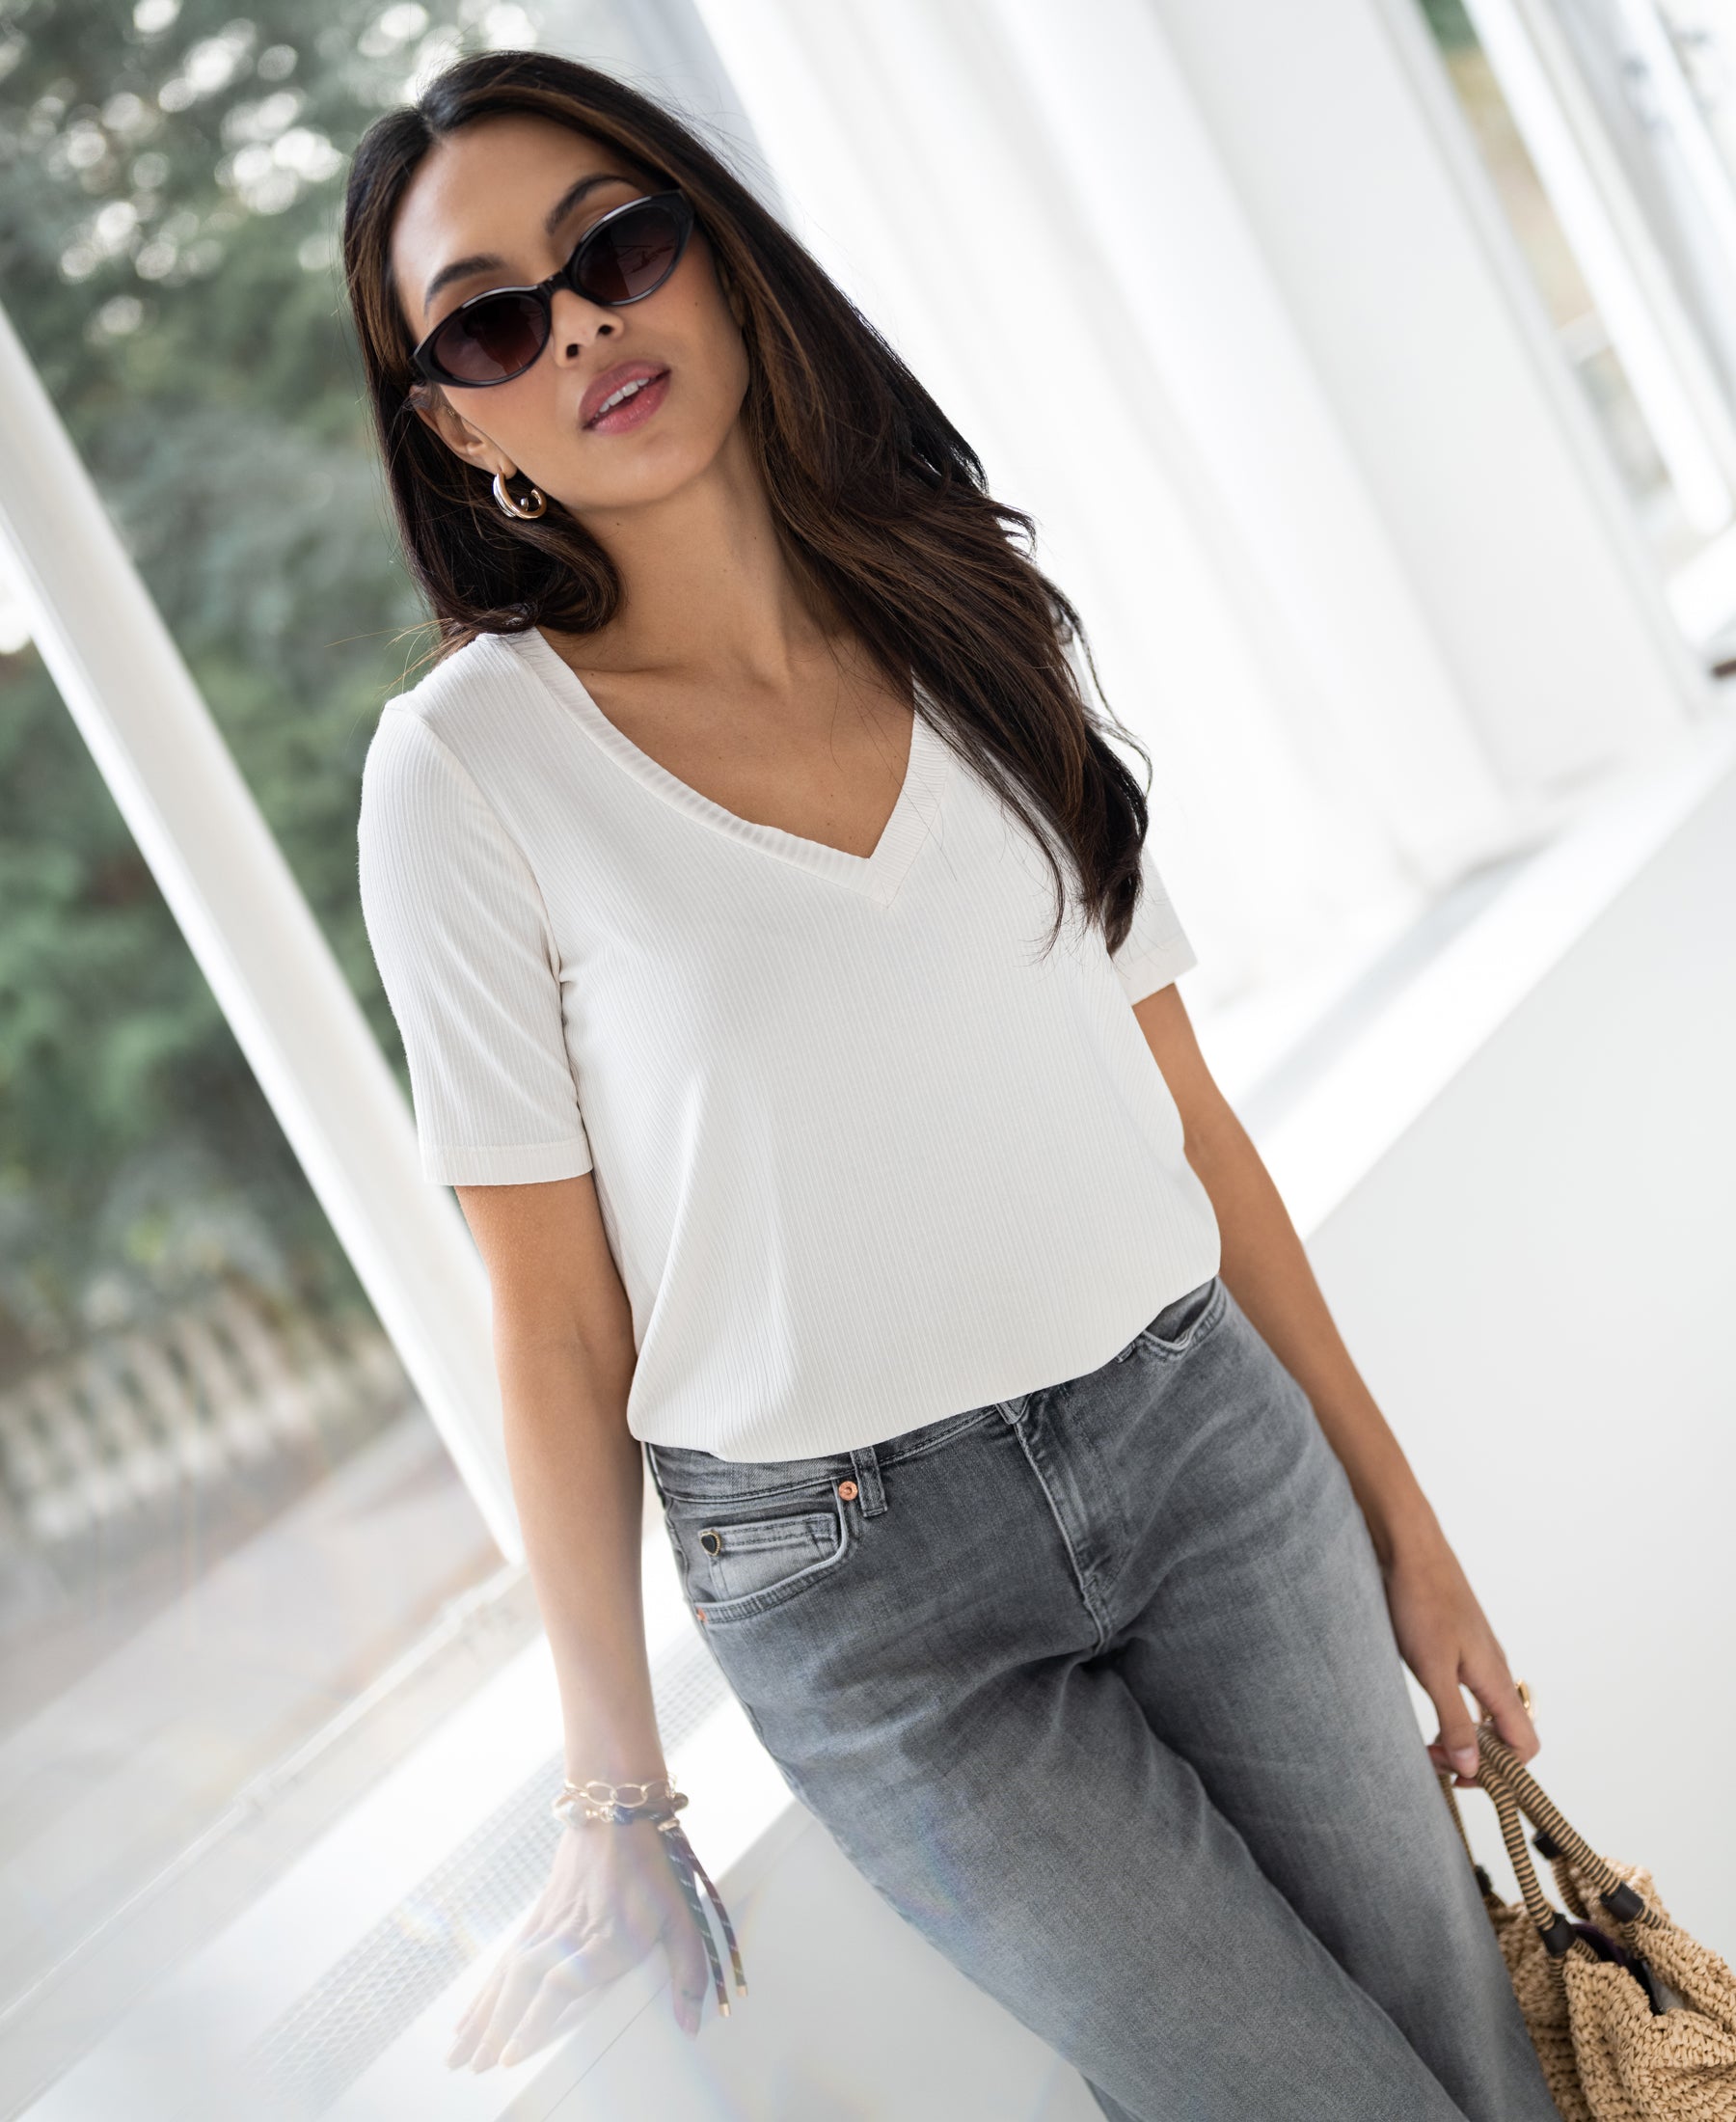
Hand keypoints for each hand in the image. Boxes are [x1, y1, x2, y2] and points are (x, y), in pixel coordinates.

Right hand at [446, 1813, 712, 2070]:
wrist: (617, 1805)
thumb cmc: (654, 1862)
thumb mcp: (683, 1915)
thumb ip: (688, 1971)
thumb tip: (692, 2023)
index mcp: (607, 1939)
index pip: (560, 1985)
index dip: (534, 2020)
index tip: (511, 2054)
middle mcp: (572, 1933)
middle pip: (523, 1984)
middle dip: (496, 2030)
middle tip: (473, 2068)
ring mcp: (550, 1922)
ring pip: (508, 1973)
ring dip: (483, 2014)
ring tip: (459, 2053)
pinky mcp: (539, 1914)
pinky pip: (507, 1957)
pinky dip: (486, 1989)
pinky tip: (471, 2014)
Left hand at [1378, 1517, 1538, 1786]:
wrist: (1407, 1546)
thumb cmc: (1420, 1601)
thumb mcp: (1432, 1670)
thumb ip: (1454, 1720)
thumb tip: (1475, 1771)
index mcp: (1495, 1679)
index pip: (1525, 1745)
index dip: (1502, 1773)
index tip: (1460, 1778)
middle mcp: (1494, 1668)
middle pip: (1506, 1732)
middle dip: (1477, 1757)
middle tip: (1432, 1759)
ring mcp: (1477, 1653)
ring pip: (1485, 1710)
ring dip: (1462, 1733)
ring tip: (1425, 1741)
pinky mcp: (1457, 1641)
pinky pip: (1468, 1688)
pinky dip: (1452, 1708)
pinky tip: (1426, 1704)